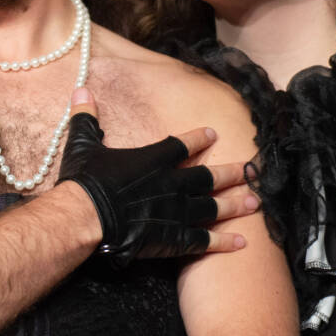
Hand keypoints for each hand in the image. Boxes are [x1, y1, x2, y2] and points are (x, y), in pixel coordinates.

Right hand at [57, 89, 252, 266]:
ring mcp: (176, 212)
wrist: (87, 217)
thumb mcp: (83, 144)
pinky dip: (223, 242)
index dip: (198, 139)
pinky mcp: (173, 238)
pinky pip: (204, 240)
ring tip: (255, 203)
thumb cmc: (85, 181)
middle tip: (252, 172)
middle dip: (232, 173)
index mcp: (152, 160)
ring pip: (213, 207)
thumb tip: (80, 92)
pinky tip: (241, 243)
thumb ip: (86, 118)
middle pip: (208, 177)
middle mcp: (171, 183)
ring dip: (235, 205)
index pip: (182, 145)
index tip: (213, 134)